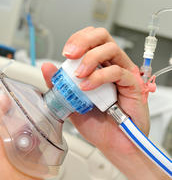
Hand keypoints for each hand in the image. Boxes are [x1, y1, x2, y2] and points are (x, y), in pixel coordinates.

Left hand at [41, 27, 149, 167]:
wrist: (111, 143)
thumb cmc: (96, 123)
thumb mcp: (70, 102)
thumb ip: (59, 85)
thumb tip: (47, 67)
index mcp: (98, 66)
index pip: (90, 40)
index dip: (77, 40)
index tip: (65, 53)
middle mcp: (112, 65)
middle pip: (102, 36)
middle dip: (83, 41)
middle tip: (70, 55)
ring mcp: (123, 74)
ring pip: (110, 49)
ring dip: (90, 59)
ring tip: (79, 76)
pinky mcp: (132, 85)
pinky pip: (117, 72)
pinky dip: (99, 77)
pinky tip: (87, 88)